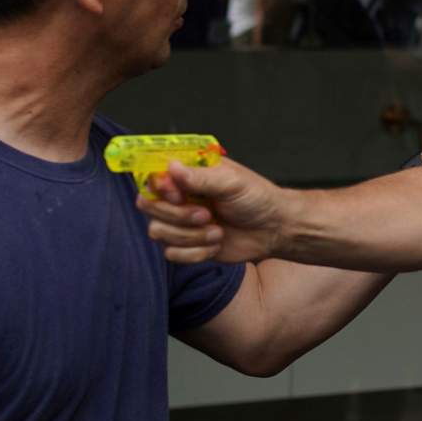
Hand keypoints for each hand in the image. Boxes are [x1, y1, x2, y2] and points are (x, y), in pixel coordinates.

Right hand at [137, 158, 278, 264]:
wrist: (273, 229)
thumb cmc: (257, 198)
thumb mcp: (232, 182)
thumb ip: (200, 177)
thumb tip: (171, 166)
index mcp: (187, 174)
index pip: (152, 177)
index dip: (159, 188)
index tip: (178, 195)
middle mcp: (179, 197)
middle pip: (148, 206)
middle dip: (177, 215)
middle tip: (206, 214)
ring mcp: (181, 222)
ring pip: (158, 232)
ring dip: (191, 235)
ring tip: (217, 230)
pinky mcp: (187, 246)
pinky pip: (172, 254)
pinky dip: (197, 252)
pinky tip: (217, 243)